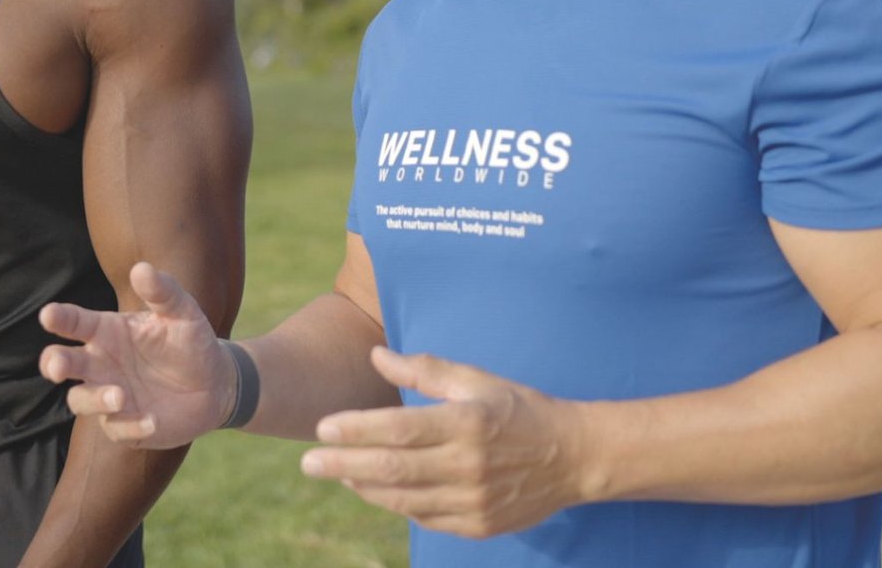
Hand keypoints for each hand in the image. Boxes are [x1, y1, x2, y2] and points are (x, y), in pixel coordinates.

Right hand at [39, 261, 234, 447]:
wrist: (215, 384)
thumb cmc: (190, 341)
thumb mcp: (182, 312)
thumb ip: (162, 291)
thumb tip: (141, 269)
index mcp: (108, 332)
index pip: (76, 322)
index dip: (60, 318)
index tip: (48, 315)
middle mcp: (100, 364)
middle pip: (63, 363)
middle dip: (54, 363)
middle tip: (56, 366)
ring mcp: (109, 396)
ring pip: (81, 400)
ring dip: (95, 399)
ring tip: (119, 396)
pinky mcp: (124, 426)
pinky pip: (117, 429)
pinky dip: (131, 426)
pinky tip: (152, 420)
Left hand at [300, 346, 584, 539]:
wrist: (574, 457)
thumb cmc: (519, 409)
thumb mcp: (476, 380)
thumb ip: (424, 370)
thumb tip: (377, 356)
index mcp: (467, 423)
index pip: (399, 428)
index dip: (357, 429)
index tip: (322, 428)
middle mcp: (469, 465)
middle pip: (393, 469)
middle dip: (344, 465)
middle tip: (307, 463)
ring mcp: (474, 501)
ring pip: (404, 499)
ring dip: (364, 487)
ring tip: (335, 473)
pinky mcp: (479, 526)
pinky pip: (425, 518)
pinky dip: (396, 504)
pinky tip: (374, 490)